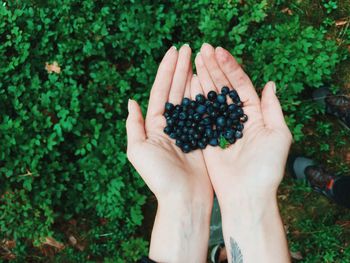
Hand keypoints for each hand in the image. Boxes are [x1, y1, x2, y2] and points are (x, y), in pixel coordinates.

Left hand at [126, 45, 212, 261]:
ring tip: (199, 58)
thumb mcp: (138, 151)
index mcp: (155, 125)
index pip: (161, 91)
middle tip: (189, 48)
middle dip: (181, 68)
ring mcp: (188, 129)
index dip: (166, 70)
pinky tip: (209, 80)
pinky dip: (206, 95)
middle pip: (176, 90)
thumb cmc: (159, 177)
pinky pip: (204, 111)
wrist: (184, 198)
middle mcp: (171, 124)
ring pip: (191, 97)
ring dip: (194, 77)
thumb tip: (130, 101)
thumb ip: (134, 125)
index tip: (174, 51)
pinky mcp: (202, 135)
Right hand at [194, 43, 291, 262]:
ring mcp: (220, 126)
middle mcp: (236, 118)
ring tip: (195, 59)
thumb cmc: (265, 168)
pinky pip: (201, 114)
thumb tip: (270, 83)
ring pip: (211, 97)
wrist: (245, 194)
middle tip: (202, 49)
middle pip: (224, 87)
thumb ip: (273, 109)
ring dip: (204, 78)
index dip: (230, 67)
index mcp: (255, 115)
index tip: (219, 51)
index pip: (240, 84)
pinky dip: (195, 98)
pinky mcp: (207, 137)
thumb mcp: (278, 136)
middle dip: (214, 67)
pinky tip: (190, 83)